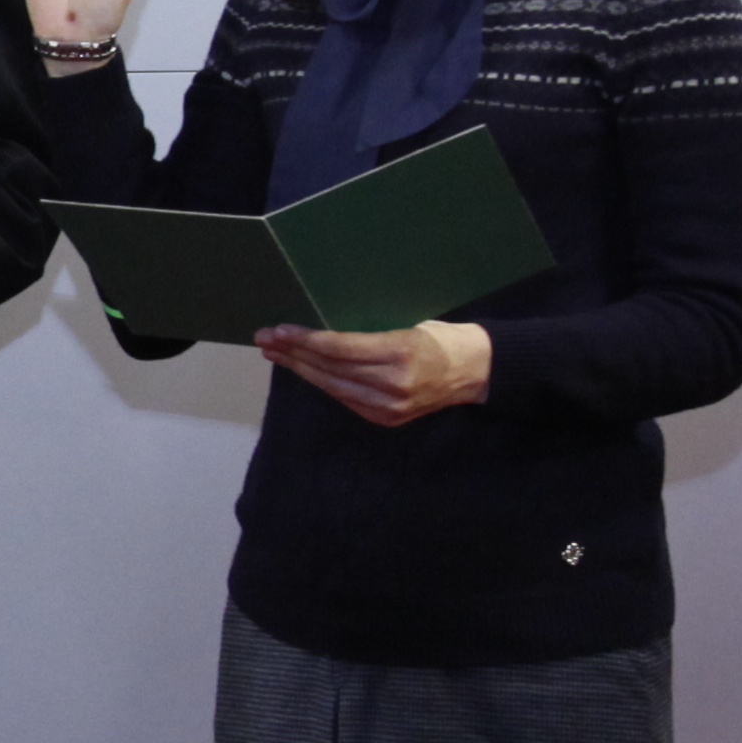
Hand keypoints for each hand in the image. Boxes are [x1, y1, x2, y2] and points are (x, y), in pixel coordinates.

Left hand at [261, 320, 488, 426]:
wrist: (476, 371)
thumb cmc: (442, 336)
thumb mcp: (409, 323)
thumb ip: (369, 333)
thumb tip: (323, 331)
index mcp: (400, 352)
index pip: (340, 349)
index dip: (306, 341)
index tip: (279, 331)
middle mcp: (392, 384)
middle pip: (330, 369)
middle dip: (293, 354)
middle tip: (264, 339)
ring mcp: (389, 406)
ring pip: (333, 387)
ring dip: (301, 370)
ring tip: (275, 354)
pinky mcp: (387, 419)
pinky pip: (345, 399)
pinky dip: (323, 383)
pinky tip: (304, 370)